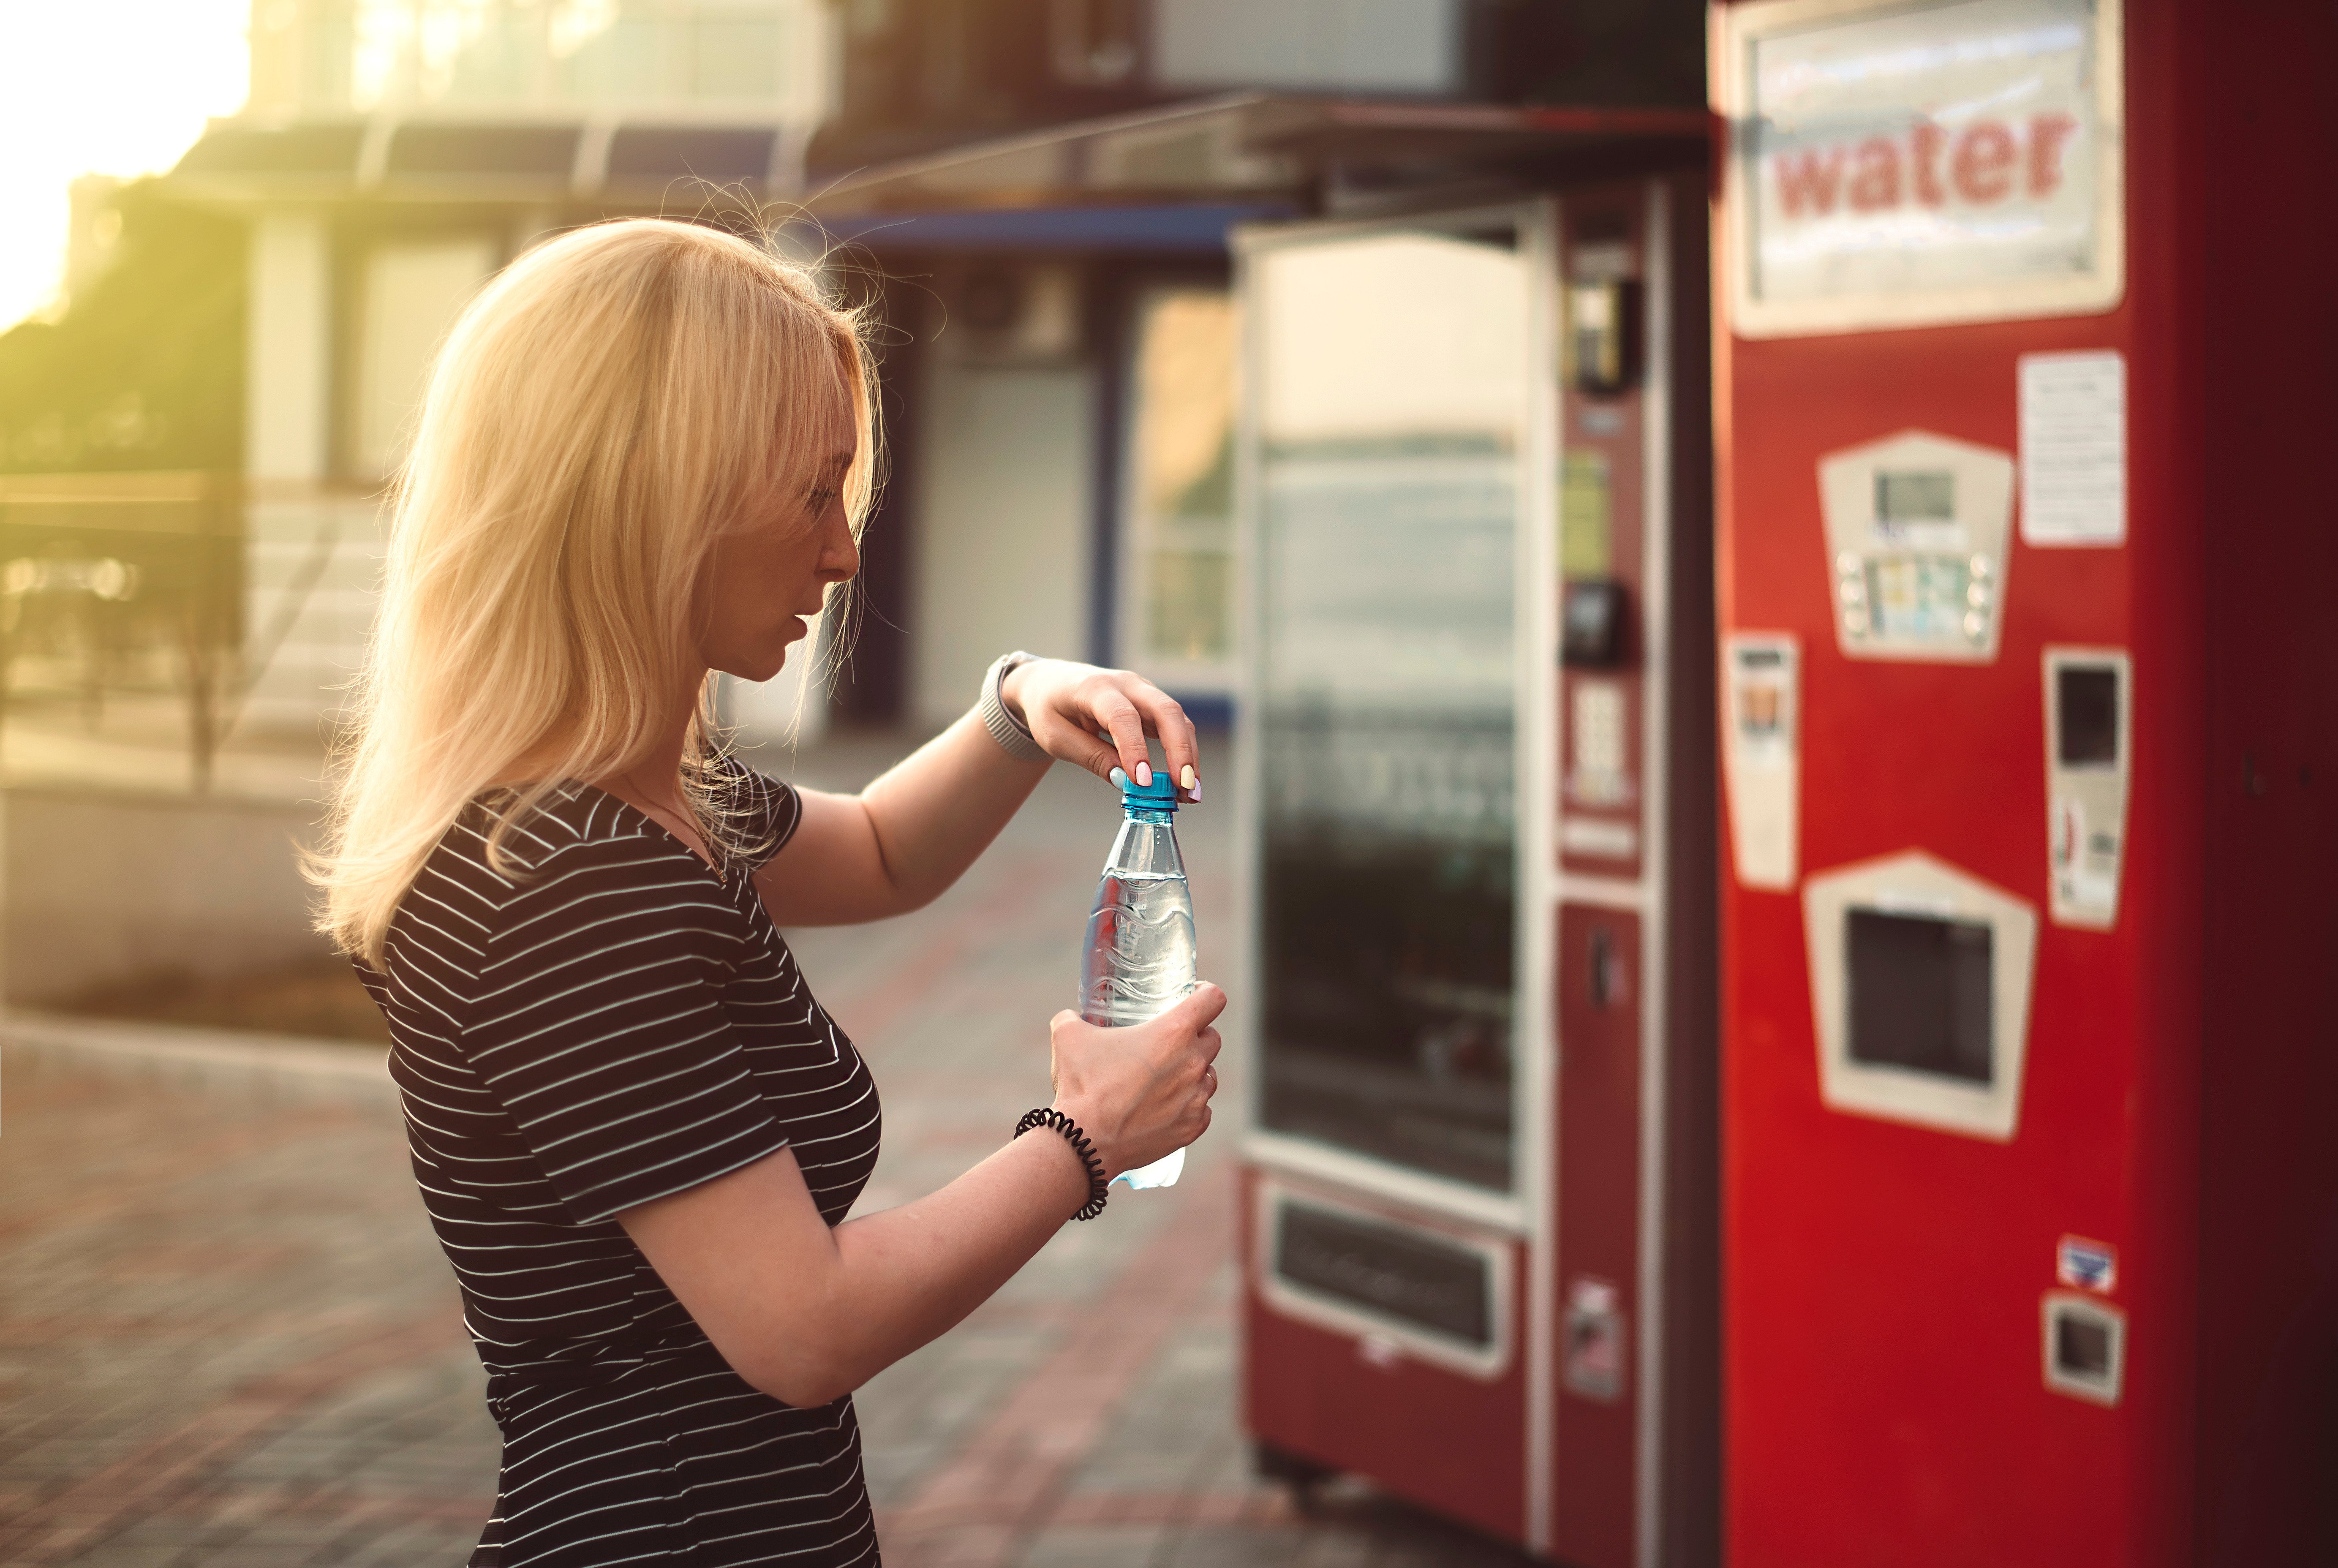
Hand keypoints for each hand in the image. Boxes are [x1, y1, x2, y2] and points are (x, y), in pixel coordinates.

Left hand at [1000, 659, 1202, 801]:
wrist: (1051, 682)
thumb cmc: (1049, 708)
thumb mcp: (1057, 737)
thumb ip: (1091, 757)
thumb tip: (1125, 782)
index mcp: (1094, 688)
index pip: (1121, 716)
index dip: (1135, 749)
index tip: (1144, 782)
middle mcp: (1125, 683)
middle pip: (1165, 710)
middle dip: (1180, 750)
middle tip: (1186, 787)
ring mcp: (1142, 691)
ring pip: (1177, 718)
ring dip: (1188, 755)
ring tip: (1191, 794)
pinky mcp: (1151, 704)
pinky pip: (1175, 725)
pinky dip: (1183, 752)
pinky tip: (1185, 782)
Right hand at [1047, 984, 1225, 1178]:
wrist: (1085, 1141)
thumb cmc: (1081, 1085)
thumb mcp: (1068, 1036)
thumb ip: (1073, 1018)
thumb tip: (1070, 1018)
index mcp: (1174, 1031)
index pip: (1213, 999)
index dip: (1206, 993)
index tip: (1196, 996)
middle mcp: (1193, 1062)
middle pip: (1212, 1038)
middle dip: (1195, 1037)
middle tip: (1169, 1043)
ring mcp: (1197, 1097)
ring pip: (1209, 1075)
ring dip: (1193, 1073)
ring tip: (1164, 1079)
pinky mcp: (1193, 1126)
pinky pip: (1202, 1109)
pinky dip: (1187, 1106)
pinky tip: (1163, 1108)